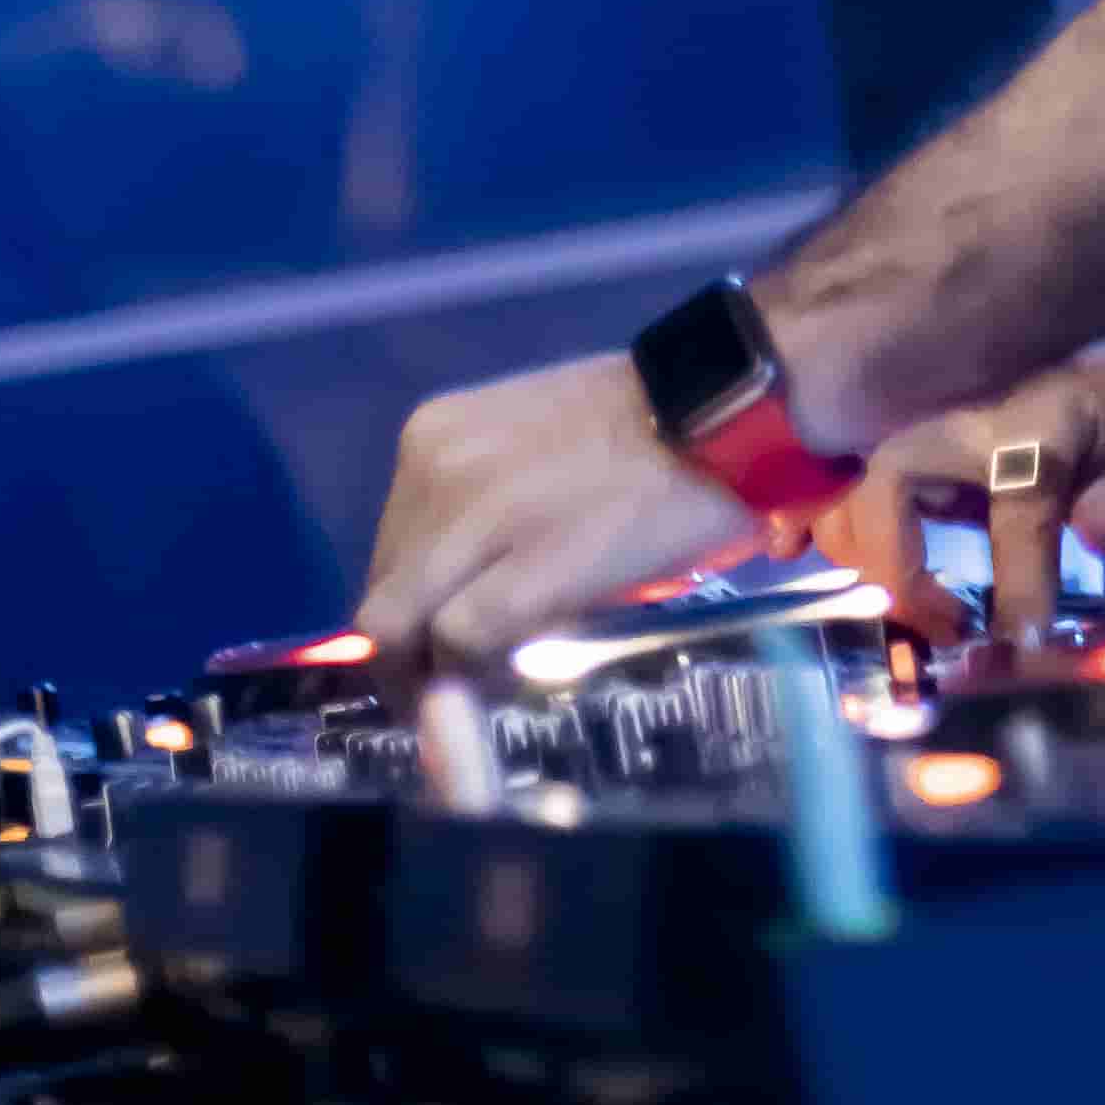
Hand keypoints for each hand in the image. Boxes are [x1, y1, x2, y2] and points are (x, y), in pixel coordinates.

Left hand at [358, 349, 755, 672]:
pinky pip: (459, 648)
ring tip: (481, 694)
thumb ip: (482, 508)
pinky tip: (511, 684)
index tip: (437, 650)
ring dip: (431, 680)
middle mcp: (433, 469)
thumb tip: (460, 589)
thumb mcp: (531, 448)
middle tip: (452, 691)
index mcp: (434, 436)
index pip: (387, 552)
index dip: (409, 614)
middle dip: (407, 659)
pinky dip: (472, 683)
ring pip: (398, 630)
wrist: (724, 411)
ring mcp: (472, 519)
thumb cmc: (647, 429)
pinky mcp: (522, 569)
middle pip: (381, 597)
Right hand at [783, 317, 1104, 641]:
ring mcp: (948, 430)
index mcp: (1050, 413)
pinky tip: (800, 555)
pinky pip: (864, 487)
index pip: (1019, 500)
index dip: (1020, 581)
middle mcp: (980, 414)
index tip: (1027, 646)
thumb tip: (1094, 532)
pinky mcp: (937, 457)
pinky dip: (835, 525)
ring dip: (864, 553)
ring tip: (916, 620)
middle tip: (943, 632)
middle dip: (895, 564)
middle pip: (892, 478)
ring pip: (863, 484)